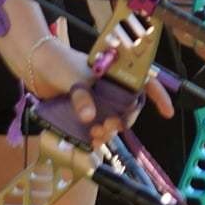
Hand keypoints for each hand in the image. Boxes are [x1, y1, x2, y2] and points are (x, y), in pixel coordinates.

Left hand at [20, 36, 173, 141]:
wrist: (36, 65)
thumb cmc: (60, 63)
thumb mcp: (73, 79)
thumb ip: (82, 98)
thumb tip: (89, 118)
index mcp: (115, 72)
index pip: (144, 81)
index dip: (159, 96)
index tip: (168, 113)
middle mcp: (110, 86)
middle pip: (129, 107)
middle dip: (124, 121)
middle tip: (108, 128)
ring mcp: (98, 98)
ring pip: (114, 118)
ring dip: (109, 130)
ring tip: (96, 136)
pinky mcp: (86, 109)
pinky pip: (98, 124)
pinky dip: (97, 134)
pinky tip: (91, 141)